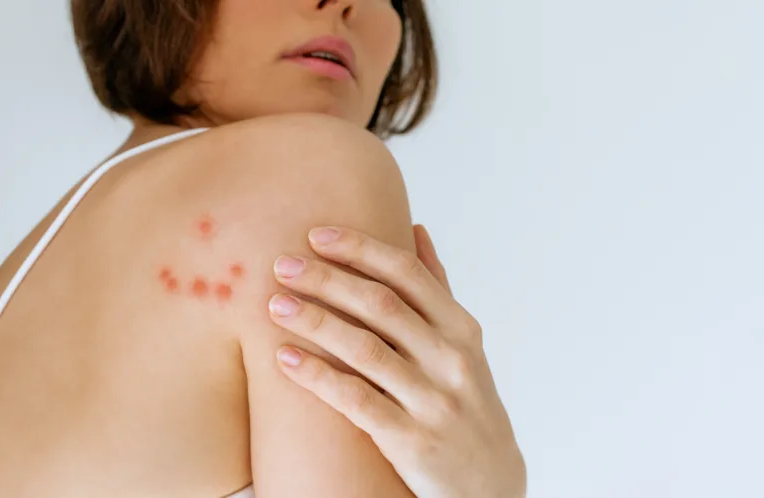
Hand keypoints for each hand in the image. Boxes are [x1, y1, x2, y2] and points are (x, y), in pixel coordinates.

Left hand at [267, 224, 525, 497]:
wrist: (487, 484)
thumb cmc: (465, 402)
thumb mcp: (463, 345)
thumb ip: (437, 289)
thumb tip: (414, 230)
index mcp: (462, 330)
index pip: (409, 275)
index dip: (362, 249)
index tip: (317, 234)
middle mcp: (451, 360)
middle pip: (382, 305)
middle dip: (329, 280)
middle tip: (283, 265)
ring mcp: (433, 401)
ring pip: (366, 350)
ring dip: (316, 322)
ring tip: (275, 305)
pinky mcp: (411, 442)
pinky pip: (357, 402)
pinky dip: (319, 377)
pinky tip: (285, 360)